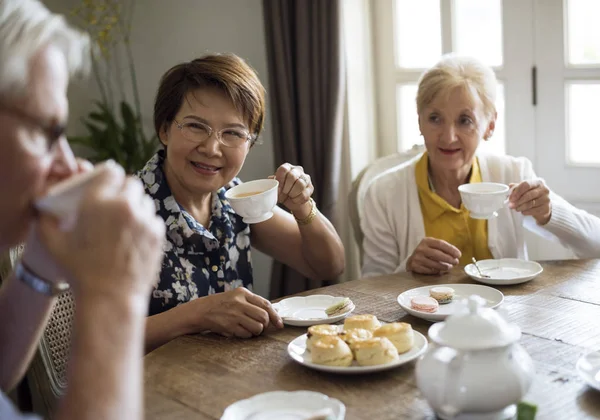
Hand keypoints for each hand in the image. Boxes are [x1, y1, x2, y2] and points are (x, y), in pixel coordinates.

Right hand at [31, 161, 165, 299]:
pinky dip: (147, 223)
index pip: (111, 171)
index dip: (109, 177)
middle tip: (116, 205)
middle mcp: (123, 205)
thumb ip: (47, 221)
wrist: (111, 296)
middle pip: (131, 183)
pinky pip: (154, 218)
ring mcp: (144, 218)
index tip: (107, 185)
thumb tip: (45, 209)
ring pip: (145, 200)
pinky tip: (135, 237)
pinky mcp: (158, 232)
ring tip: (126, 223)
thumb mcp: (54, 244)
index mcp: (97, 202)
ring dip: (137, 206)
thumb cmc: (81, 271)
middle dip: (124, 191)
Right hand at [189, 287, 282, 337]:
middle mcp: (239, 302)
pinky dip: (246, 335)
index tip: (279, 324)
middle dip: (264, 325)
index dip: (275, 315)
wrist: (201, 310)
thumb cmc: (221, 304)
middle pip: (264, 317)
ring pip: (257, 327)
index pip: (265, 304)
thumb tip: (272, 314)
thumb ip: (252, 303)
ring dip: (256, 331)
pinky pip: (247, 334)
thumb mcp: (236, 297)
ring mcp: (234, 314)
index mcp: (243, 293)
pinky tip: (239, 330)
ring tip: (248, 328)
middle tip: (259, 326)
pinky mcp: (229, 325)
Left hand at [270, 163, 313, 214]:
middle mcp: (298, 170)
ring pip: (300, 184)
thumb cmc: (282, 192)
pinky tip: (294, 200)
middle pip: (292, 176)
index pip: (283, 169)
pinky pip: (304, 194)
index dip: (280, 180)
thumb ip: (273, 183)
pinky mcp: (311, 187)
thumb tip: (274, 182)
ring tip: (290, 196)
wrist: (292, 201)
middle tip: (284, 193)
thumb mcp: (275, 187)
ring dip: (292, 193)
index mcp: (287, 167)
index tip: (278, 188)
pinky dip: (297, 199)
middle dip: (286, 188)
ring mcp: (306, 178)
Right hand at [406, 237, 460, 274]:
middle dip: (449, 259)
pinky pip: (429, 270)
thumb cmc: (426, 252)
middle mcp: (421, 248)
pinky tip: (440, 270)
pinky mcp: (415, 266)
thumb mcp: (432, 246)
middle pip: (438, 254)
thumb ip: (443, 249)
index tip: (459, 254)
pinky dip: (436, 271)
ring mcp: (417, 258)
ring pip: (434, 264)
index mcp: (426, 241)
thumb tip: (456, 255)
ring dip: (444, 266)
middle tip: (456, 262)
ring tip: (449, 267)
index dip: (451, 249)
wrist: (412, 259)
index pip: (440, 244)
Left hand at [508, 179, 551, 224]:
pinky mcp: (546, 208)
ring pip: (531, 204)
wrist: (543, 205)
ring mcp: (546, 199)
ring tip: (516, 208)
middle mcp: (544, 190)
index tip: (511, 198)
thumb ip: (517, 187)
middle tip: (511, 205)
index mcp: (538, 182)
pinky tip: (523, 211)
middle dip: (518, 201)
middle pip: (529, 195)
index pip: (526, 184)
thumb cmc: (532, 195)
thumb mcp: (525, 189)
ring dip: (521, 207)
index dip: (517, 191)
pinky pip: (534, 211)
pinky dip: (526, 212)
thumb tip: (510, 186)